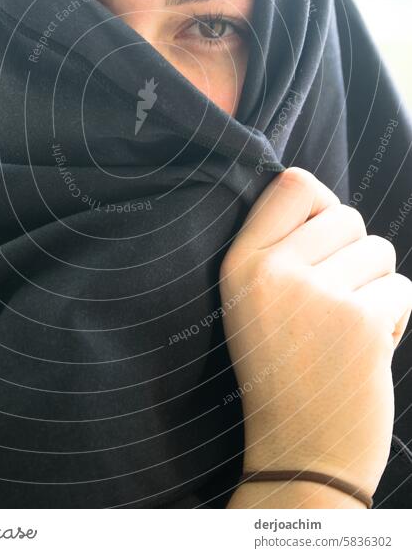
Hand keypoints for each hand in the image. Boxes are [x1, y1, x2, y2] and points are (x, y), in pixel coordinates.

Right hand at [220, 167, 411, 496]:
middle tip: (333, 301)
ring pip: (379, 250)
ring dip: (375, 286)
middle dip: (353, 254)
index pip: (294, 184)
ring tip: (347, 327)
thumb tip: (327, 202)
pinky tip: (365, 349)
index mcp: (241, 263)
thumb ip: (280, 249)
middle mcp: (273, 272)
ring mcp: (317, 295)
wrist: (302, 452)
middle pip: (346, 215)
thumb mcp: (253, 303)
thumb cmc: (284, 372)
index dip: (320, 205)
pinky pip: (401, 288)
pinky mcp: (360, 321)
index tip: (320, 242)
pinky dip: (394, 317)